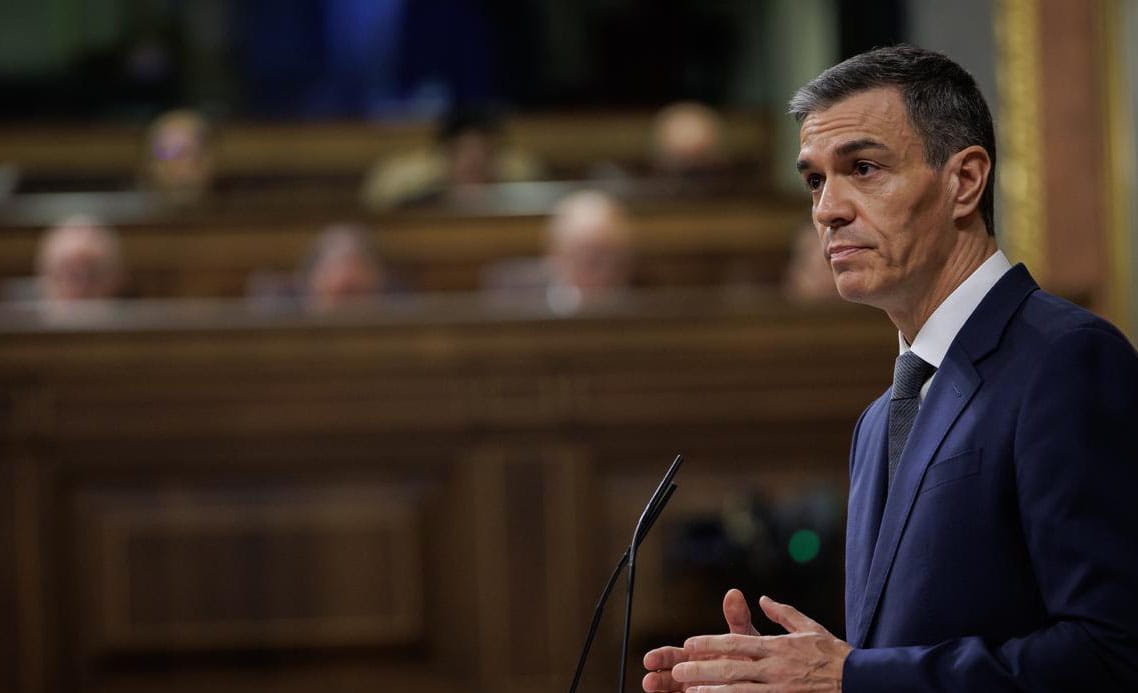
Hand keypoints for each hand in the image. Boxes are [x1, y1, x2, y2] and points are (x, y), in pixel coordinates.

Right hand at [642, 588, 759, 691]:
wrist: (763, 678)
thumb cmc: (751, 657)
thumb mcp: (743, 638)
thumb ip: (736, 619)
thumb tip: (733, 594)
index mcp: (695, 656)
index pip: (671, 656)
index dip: (660, 658)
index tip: (650, 659)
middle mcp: (691, 674)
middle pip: (666, 677)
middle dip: (657, 679)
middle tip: (649, 681)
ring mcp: (695, 689)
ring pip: (673, 692)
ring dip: (663, 692)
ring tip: (656, 692)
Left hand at [673, 595, 850, 691]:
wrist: (859, 680)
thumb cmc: (834, 654)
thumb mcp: (808, 627)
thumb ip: (783, 613)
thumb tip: (763, 598)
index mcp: (777, 646)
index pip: (737, 642)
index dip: (710, 643)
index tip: (690, 644)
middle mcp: (774, 667)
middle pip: (731, 668)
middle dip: (701, 669)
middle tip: (678, 671)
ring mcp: (779, 688)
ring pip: (738, 691)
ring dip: (712, 691)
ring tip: (689, 692)